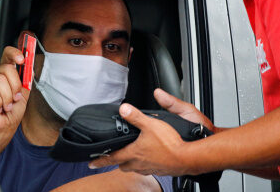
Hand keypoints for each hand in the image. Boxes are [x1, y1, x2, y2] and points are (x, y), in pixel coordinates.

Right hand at [0, 46, 29, 145]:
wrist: (0, 129)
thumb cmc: (10, 114)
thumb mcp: (23, 96)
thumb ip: (26, 82)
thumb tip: (30, 68)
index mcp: (4, 72)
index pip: (8, 54)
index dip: (15, 53)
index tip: (22, 60)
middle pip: (7, 68)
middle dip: (15, 86)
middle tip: (14, 99)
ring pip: (0, 80)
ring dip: (7, 98)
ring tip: (5, 106)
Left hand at [88, 89, 213, 175]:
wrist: (188, 158)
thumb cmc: (171, 144)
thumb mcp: (151, 124)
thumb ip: (135, 116)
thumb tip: (123, 109)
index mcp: (134, 153)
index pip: (112, 158)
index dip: (100, 160)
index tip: (91, 163)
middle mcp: (139, 164)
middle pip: (122, 165)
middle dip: (116, 162)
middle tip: (110, 159)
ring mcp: (150, 168)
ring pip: (135, 168)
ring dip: (130, 163)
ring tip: (129, 158)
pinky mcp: (160, 170)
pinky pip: (147, 169)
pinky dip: (145, 164)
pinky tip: (149, 159)